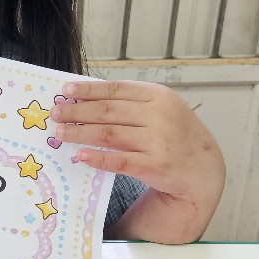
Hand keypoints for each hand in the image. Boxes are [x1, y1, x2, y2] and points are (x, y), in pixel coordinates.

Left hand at [51, 79, 225, 242]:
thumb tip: (87, 99)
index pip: (117, 89)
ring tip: (60, 133)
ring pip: (110, 134)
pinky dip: (98, 157)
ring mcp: (159, 141)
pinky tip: (80, 155)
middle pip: (109, 112)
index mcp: (159, 96)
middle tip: (55, 113)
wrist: (203, 169)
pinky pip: (119, 161)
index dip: (89, 90)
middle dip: (78, 111)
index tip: (66, 90)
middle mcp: (160, 116)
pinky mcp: (155, 166)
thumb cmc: (175, 135)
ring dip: (80, 133)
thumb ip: (131, 103)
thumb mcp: (161, 110)